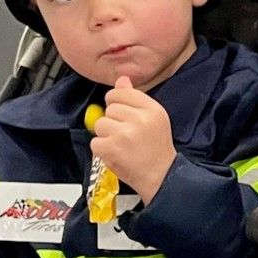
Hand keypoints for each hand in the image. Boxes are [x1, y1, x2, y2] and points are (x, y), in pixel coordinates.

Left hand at [90, 77, 176, 202]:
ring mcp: (125, 133)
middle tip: (126, 135)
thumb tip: (122, 80)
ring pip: (100, 124)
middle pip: (109, 108)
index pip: (121, 93)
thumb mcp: (152, 119)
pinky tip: (116, 154)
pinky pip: (95, 141)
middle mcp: (140, 118)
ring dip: (106, 135)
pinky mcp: (113, 148)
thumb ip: (135, 99)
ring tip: (121, 145)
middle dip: (113, 121)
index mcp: (152, 109)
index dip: (116, 103)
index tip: (123, 115)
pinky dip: (102, 150)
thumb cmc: (156, 149)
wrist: (162, 177)